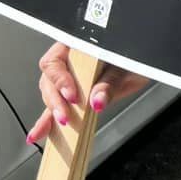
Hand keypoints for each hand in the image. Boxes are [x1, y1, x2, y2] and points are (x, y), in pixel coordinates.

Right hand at [24, 42, 150, 147]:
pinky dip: (47, 121)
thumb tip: (97, 100)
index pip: (55, 60)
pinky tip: (38, 133)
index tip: (72, 95)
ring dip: (54, 110)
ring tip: (63, 122)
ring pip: (51, 93)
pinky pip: (56, 107)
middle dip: (56, 99)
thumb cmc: (133, 60)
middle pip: (49, 79)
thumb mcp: (124, 69)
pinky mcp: (72, 97)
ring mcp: (69, 79)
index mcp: (77, 45)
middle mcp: (69, 60)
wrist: (142, 67)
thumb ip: (109, 84)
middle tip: (66, 115)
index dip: (60, 79)